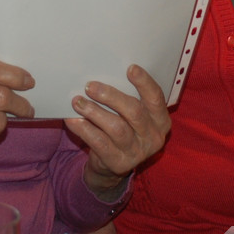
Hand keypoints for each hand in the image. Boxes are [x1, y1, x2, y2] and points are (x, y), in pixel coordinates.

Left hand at [64, 64, 170, 200]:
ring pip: (116, 127)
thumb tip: (103, 72)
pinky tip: (72, 120)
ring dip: (94, 112)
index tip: (130, 68)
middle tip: (90, 86)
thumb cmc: (122, 129)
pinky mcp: (119, 163)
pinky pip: (100, 143)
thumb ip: (127, 98)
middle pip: (134, 111)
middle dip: (111, 96)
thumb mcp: (131, 116)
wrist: (111, 165)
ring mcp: (137, 152)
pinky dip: (84, 129)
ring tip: (77, 102)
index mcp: (161, 120)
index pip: (156, 98)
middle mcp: (153, 137)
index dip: (144, 82)